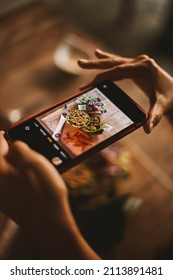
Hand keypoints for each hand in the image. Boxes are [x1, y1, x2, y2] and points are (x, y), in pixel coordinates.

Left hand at [0, 131, 99, 258]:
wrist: (49, 224)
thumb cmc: (43, 192)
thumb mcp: (34, 161)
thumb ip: (20, 147)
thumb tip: (14, 145)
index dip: (3, 136)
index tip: (8, 134)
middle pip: (1, 160)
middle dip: (10, 152)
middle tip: (24, 151)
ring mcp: (1, 194)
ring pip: (6, 172)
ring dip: (16, 166)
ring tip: (33, 166)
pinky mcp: (7, 203)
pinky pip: (10, 183)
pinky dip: (18, 178)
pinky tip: (32, 181)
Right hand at [78, 49, 172, 132]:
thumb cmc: (170, 98)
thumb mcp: (162, 107)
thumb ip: (154, 117)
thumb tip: (147, 130)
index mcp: (144, 67)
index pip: (118, 71)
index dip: (102, 77)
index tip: (88, 84)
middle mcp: (140, 61)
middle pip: (113, 63)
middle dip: (95, 65)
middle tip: (79, 63)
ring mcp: (138, 62)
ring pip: (114, 62)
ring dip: (98, 63)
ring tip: (82, 62)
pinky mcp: (137, 66)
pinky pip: (119, 63)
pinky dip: (108, 60)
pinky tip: (98, 53)